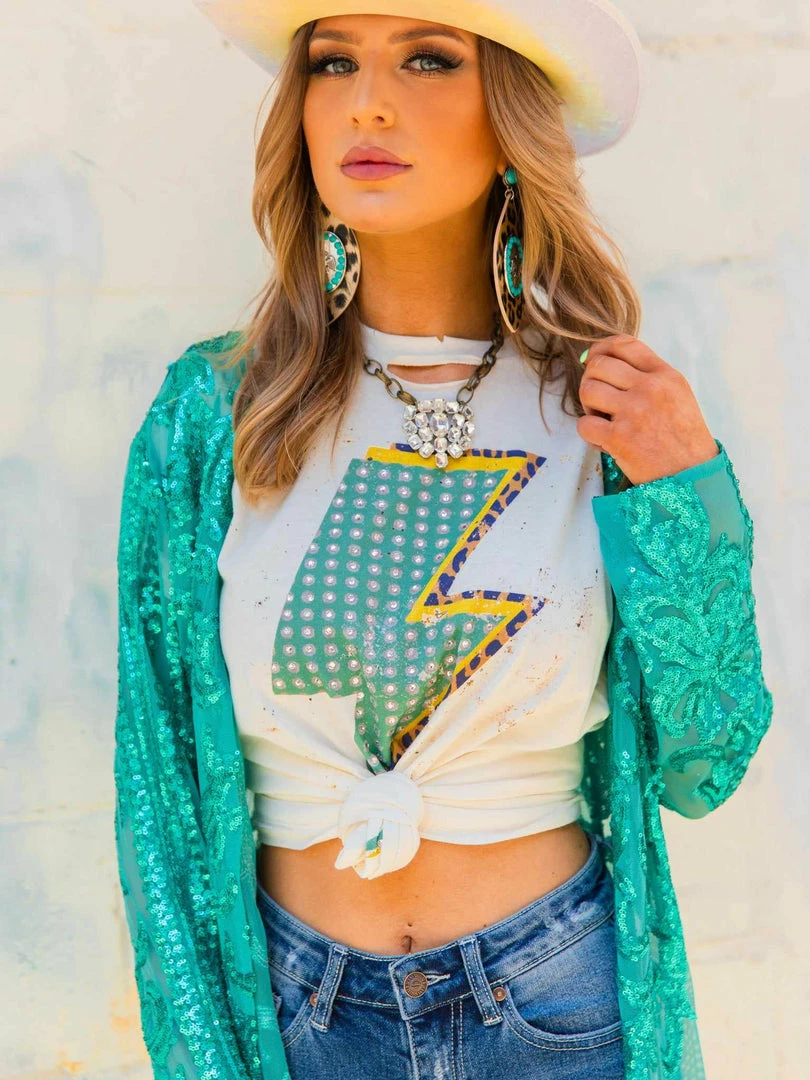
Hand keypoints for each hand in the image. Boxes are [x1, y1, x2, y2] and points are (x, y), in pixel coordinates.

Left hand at [576, 334, 719, 485]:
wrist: (693, 478)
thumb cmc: (684, 440)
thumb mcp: (678, 397)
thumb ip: (648, 378)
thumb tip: (605, 362)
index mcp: (666, 376)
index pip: (625, 344)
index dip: (602, 348)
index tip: (594, 359)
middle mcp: (650, 388)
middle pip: (599, 364)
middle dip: (591, 380)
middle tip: (600, 400)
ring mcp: (633, 412)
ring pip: (587, 390)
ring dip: (588, 406)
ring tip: (602, 420)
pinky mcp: (618, 438)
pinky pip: (584, 425)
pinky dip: (589, 434)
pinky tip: (605, 442)